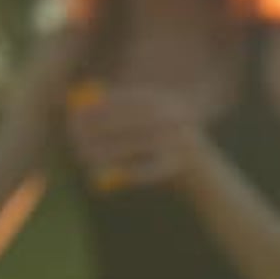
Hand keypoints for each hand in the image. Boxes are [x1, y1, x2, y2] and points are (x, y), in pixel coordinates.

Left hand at [67, 83, 205, 189]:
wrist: (206, 178)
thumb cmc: (165, 149)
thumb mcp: (147, 126)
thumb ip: (120, 116)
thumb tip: (83, 106)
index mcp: (166, 102)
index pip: (126, 100)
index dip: (98, 108)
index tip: (74, 115)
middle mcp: (175, 117)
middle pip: (126, 122)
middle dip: (97, 129)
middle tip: (73, 138)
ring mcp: (178, 141)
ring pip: (130, 146)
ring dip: (103, 152)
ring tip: (82, 156)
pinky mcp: (178, 166)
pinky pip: (142, 169)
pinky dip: (120, 172)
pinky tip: (101, 175)